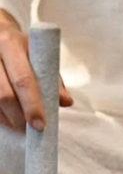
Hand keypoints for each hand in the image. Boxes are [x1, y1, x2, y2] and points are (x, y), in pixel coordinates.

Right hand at [0, 11, 72, 131]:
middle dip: (19, 116)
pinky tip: (7, 120)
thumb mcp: (39, 56)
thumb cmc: (22, 49)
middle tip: (32, 129)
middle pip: (4, 94)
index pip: (23, 80)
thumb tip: (66, 102)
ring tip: (21, 126)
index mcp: (11, 44)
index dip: (32, 105)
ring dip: (7, 118)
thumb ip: (53, 79)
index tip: (41, 124)